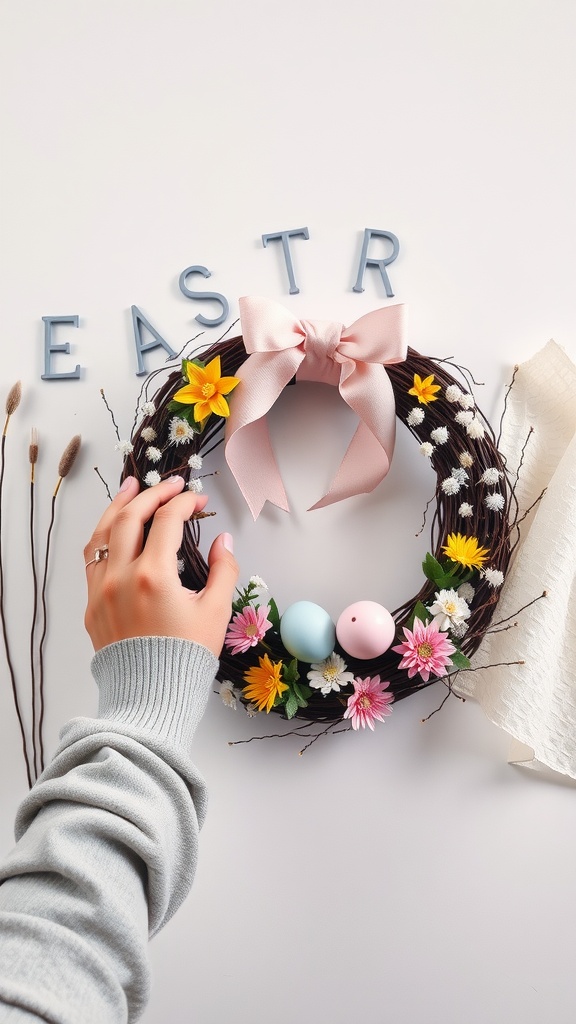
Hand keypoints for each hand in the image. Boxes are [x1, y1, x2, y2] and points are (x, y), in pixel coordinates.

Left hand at [84, 475, 237, 655]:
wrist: (151, 699)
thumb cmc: (185, 658)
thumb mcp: (216, 612)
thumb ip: (223, 569)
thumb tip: (222, 540)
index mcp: (153, 576)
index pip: (168, 521)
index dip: (185, 503)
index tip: (198, 500)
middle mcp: (121, 577)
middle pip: (131, 517)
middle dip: (152, 494)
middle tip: (170, 485)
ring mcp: (100, 591)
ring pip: (102, 534)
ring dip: (118, 506)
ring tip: (131, 488)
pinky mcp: (92, 606)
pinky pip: (92, 560)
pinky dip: (104, 537)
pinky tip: (114, 528)